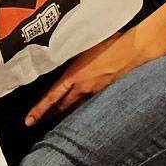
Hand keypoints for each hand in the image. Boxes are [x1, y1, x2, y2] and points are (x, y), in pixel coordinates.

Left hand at [26, 29, 148, 125]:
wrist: (136, 50)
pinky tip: (81, 109)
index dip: (39, 110)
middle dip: (49, 115)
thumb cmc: (111, 42)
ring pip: (76, 107)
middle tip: (36, 123)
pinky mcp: (108, 93)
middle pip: (62, 107)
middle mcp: (84, 88)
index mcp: (74, 76)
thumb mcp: (84, 44)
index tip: (28, 121)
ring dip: (65, 112)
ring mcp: (97, 93)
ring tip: (54, 118)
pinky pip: (91, 104)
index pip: (51, 97)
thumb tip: (58, 50)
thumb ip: (71, 52)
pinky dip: (82, 107)